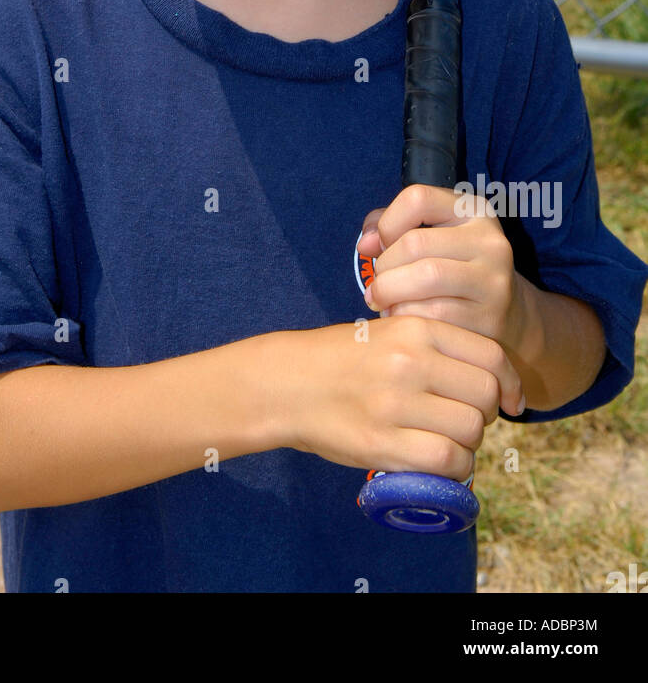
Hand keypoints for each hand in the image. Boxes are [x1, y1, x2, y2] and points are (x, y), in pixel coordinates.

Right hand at [270, 317, 524, 480]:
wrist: (286, 383)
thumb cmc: (338, 359)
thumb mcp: (387, 334)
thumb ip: (431, 349)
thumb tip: (484, 380)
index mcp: (415, 328)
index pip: (490, 355)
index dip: (510, 383)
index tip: (512, 403)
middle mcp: (411, 361)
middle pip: (485, 395)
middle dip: (485, 415)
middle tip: (463, 422)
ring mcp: (396, 403)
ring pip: (469, 431)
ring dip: (467, 444)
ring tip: (444, 443)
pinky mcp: (381, 442)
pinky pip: (446, 462)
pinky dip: (453, 469)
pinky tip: (439, 465)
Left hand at [356, 184, 527, 351]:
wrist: (505, 314)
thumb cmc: (452, 269)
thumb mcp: (432, 235)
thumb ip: (391, 226)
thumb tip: (365, 244)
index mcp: (473, 210)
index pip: (417, 199)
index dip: (387, 223)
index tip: (380, 246)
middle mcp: (489, 241)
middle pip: (415, 243)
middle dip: (384, 267)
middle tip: (376, 285)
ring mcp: (493, 279)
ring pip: (425, 278)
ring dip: (391, 294)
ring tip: (383, 303)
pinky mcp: (490, 317)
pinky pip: (435, 315)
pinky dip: (407, 317)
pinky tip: (402, 318)